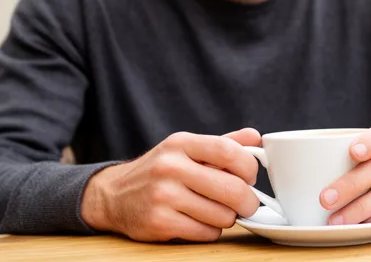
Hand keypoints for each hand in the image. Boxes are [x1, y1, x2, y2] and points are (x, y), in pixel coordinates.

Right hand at [81, 128, 261, 241]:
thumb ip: (222, 143)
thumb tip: (256, 137)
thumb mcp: (186, 148)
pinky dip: (210, 231)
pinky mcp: (159, 223)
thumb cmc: (160, 171)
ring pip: (223, 215)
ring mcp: (163, 196)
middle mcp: (171, 167)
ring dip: (227, 217)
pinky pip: (206, 233)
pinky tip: (199, 222)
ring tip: (215, 210)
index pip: (229, 152)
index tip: (249, 177)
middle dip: (247, 201)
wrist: (114, 195)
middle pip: (232, 188)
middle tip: (246, 203)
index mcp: (181, 144)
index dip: (249, 168)